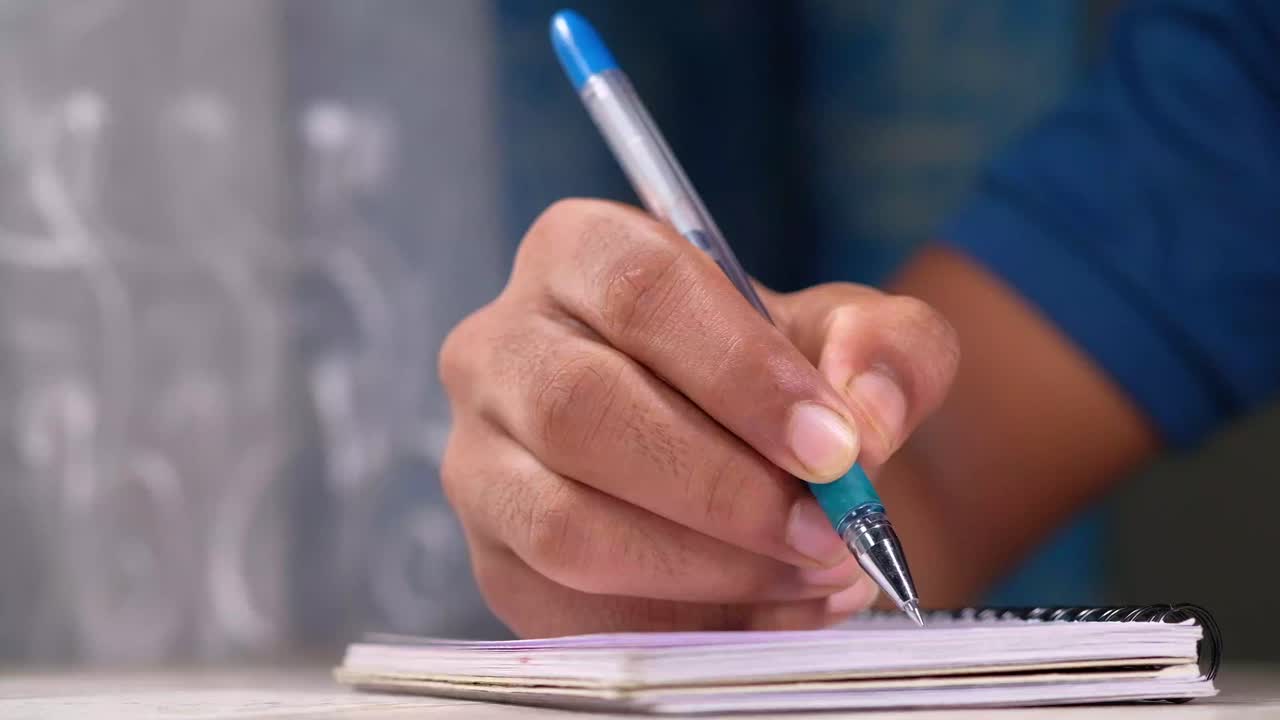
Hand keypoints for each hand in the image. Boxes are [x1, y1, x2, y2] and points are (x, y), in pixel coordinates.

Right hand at [438, 199, 958, 636]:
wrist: (727, 454)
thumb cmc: (769, 380)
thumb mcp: (846, 341)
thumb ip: (885, 349)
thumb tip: (865, 413)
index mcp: (580, 253)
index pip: (642, 290)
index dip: (742, 373)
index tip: (834, 448)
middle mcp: (501, 345)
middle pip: (583, 408)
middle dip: (723, 486)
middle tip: (827, 531)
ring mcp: (478, 454)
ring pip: (564, 521)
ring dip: (704, 564)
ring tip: (806, 572)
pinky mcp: (492, 551)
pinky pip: (566, 604)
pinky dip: (679, 621)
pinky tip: (760, 610)